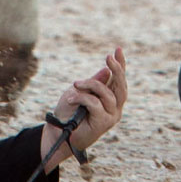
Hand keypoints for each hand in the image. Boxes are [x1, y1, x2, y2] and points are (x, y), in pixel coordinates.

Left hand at [38, 46, 126, 169]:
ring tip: (76, 84)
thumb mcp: (80, 91)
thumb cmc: (69, 112)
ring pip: (107, 94)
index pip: (119, 80)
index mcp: (110, 98)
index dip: (120, 65)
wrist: (59, 132)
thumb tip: (107, 71)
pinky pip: (95, 104)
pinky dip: (82, 98)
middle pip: (121, 87)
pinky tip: (71, 99)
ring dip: (90, 85)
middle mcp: (115, 108)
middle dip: (117, 70)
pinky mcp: (103, 123)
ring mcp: (111, 116)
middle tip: (108, 57)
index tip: (118, 49)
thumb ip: (94, 83)